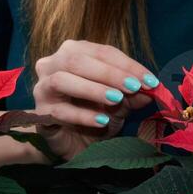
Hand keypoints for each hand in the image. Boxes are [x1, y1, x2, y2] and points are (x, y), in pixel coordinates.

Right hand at [31, 39, 160, 161]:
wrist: (75, 141)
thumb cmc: (96, 111)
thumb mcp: (121, 101)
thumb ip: (134, 92)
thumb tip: (152, 88)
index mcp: (74, 52)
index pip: (102, 52)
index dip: (127, 65)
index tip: (150, 80)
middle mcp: (53, 64)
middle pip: (78, 60)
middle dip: (110, 73)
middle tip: (134, 87)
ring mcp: (43, 88)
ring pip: (63, 80)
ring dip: (93, 89)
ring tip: (116, 100)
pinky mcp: (39, 113)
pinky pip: (59, 111)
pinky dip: (82, 115)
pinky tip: (102, 121)